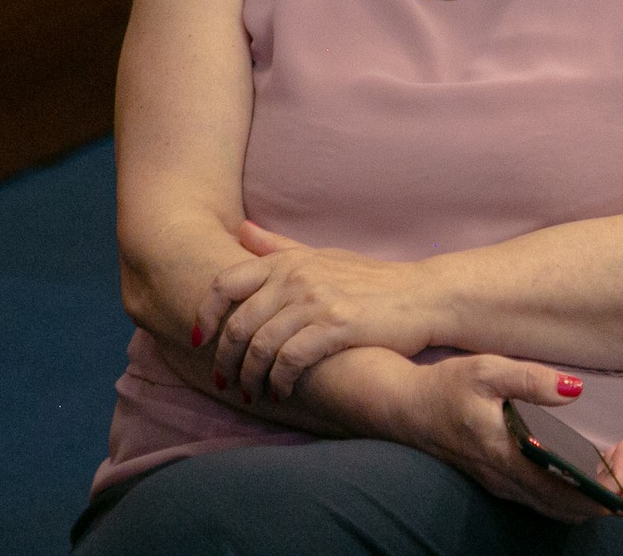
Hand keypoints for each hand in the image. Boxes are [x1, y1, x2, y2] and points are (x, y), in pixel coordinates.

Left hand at [199, 221, 441, 398]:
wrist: (423, 297)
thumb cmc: (372, 281)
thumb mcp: (323, 257)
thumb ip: (280, 247)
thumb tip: (241, 230)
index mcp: (289, 261)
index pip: (225, 283)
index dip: (204, 314)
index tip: (198, 341)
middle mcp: (298, 277)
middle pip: (238, 323)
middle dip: (224, 360)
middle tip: (224, 382)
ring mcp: (317, 300)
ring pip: (260, 345)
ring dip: (249, 377)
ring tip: (251, 393)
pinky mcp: (337, 325)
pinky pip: (290, 359)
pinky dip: (278, 380)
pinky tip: (281, 392)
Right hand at [401, 354, 622, 523]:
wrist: (401, 409)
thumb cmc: (444, 388)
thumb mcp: (487, 370)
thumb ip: (532, 380)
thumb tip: (574, 389)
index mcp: (509, 458)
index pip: (570, 490)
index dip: (608, 483)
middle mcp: (509, 481)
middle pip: (572, 506)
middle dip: (612, 487)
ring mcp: (504, 485)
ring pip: (560, 507)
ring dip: (595, 490)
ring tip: (619, 456)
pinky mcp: (501, 480)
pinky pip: (547, 498)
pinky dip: (576, 488)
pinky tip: (589, 462)